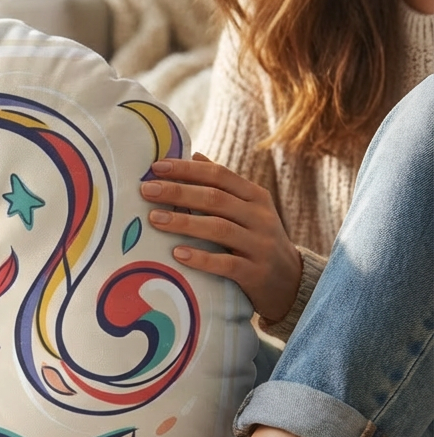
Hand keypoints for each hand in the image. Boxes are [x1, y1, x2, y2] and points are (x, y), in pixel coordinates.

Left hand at [140, 152, 301, 322]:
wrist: (292, 281)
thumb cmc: (257, 240)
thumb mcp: (247, 209)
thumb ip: (222, 185)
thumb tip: (193, 155)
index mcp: (255, 196)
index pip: (219, 175)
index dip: (187, 169)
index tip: (156, 167)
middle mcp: (259, 217)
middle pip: (215, 199)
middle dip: (178, 192)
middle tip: (146, 190)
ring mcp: (259, 245)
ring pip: (220, 229)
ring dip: (184, 223)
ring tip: (154, 218)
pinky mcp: (255, 273)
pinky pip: (226, 264)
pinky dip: (201, 258)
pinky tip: (177, 254)